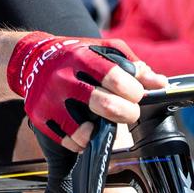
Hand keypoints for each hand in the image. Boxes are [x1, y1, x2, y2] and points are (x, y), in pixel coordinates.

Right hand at [6, 34, 151, 148]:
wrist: (33, 60)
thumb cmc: (76, 56)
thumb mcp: (104, 50)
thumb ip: (133, 66)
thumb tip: (160, 84)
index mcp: (83, 58)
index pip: (116, 79)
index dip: (134, 91)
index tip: (135, 94)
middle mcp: (64, 78)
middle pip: (105, 106)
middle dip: (126, 113)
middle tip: (128, 112)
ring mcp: (50, 100)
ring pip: (85, 131)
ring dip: (102, 131)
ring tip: (103, 123)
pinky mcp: (40, 117)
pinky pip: (69, 141)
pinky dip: (82, 141)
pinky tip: (86, 130)